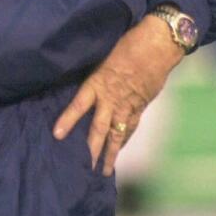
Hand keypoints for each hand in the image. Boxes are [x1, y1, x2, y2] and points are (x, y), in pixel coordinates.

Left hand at [52, 14, 184, 175]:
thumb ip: (95, 75)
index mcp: (99, 82)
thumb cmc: (129, 44)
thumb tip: (84, 87)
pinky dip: (125, 139)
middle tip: (84, 168)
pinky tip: (120, 148)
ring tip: (104, 171)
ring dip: (111, 153)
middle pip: (99, 128)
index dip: (68, 119)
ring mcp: (128, 105)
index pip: (79, 104)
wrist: (158, 45)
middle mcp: (112, 98)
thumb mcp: (104, 57)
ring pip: (117, 134)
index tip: (57, 135)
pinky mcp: (141, 106)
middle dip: (91, 149)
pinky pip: (131, 127)